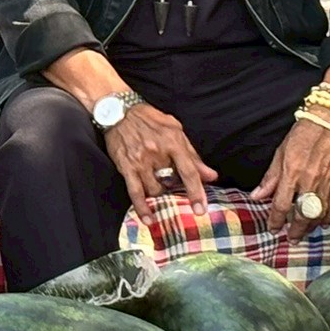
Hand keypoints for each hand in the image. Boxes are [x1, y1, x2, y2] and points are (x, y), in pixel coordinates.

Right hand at [101, 101, 217, 211]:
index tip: (201, 209)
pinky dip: (142, 208)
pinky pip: (135, 192)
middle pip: (172, 183)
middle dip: (176, 189)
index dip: (197, 191)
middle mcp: (157, 152)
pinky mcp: (126, 167)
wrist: (118, 110)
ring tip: (160, 188)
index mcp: (173, 141)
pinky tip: (148, 219)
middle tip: (175, 189)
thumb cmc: (149, 119)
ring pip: (155, 190)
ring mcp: (141, 161)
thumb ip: (193, 154)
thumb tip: (211, 175)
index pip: (189, 171)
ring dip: (160, 194)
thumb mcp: (175, 130)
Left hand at [252, 114, 329, 236]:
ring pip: (320, 214)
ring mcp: (328, 182)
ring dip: (312, 227)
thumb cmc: (303, 133)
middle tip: (291, 239)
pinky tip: (325, 223)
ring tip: (305, 233)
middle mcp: (310, 180)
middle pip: (302, 214)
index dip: (276, 220)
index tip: (273, 229)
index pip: (281, 204)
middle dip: (295, 230)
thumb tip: (256, 197)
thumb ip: (270, 177)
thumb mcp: (281, 152)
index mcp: (291, 172)